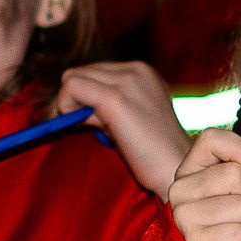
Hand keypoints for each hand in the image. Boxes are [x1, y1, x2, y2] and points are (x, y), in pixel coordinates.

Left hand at [59, 60, 194, 196]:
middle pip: (80, 71)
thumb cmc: (152, 152)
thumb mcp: (128, 119)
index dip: (84, 95)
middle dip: (73, 98)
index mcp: (142, 72)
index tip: (85, 119)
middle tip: (81, 126)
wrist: (175, 169)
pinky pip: (71, 87)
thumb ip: (103, 106)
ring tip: (87, 127)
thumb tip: (71, 105)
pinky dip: (65, 107)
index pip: (95, 71)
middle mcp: (135, 70)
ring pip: (72, 77)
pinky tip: (81, 126)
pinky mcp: (115, 98)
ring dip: (69, 103)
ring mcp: (126, 81)